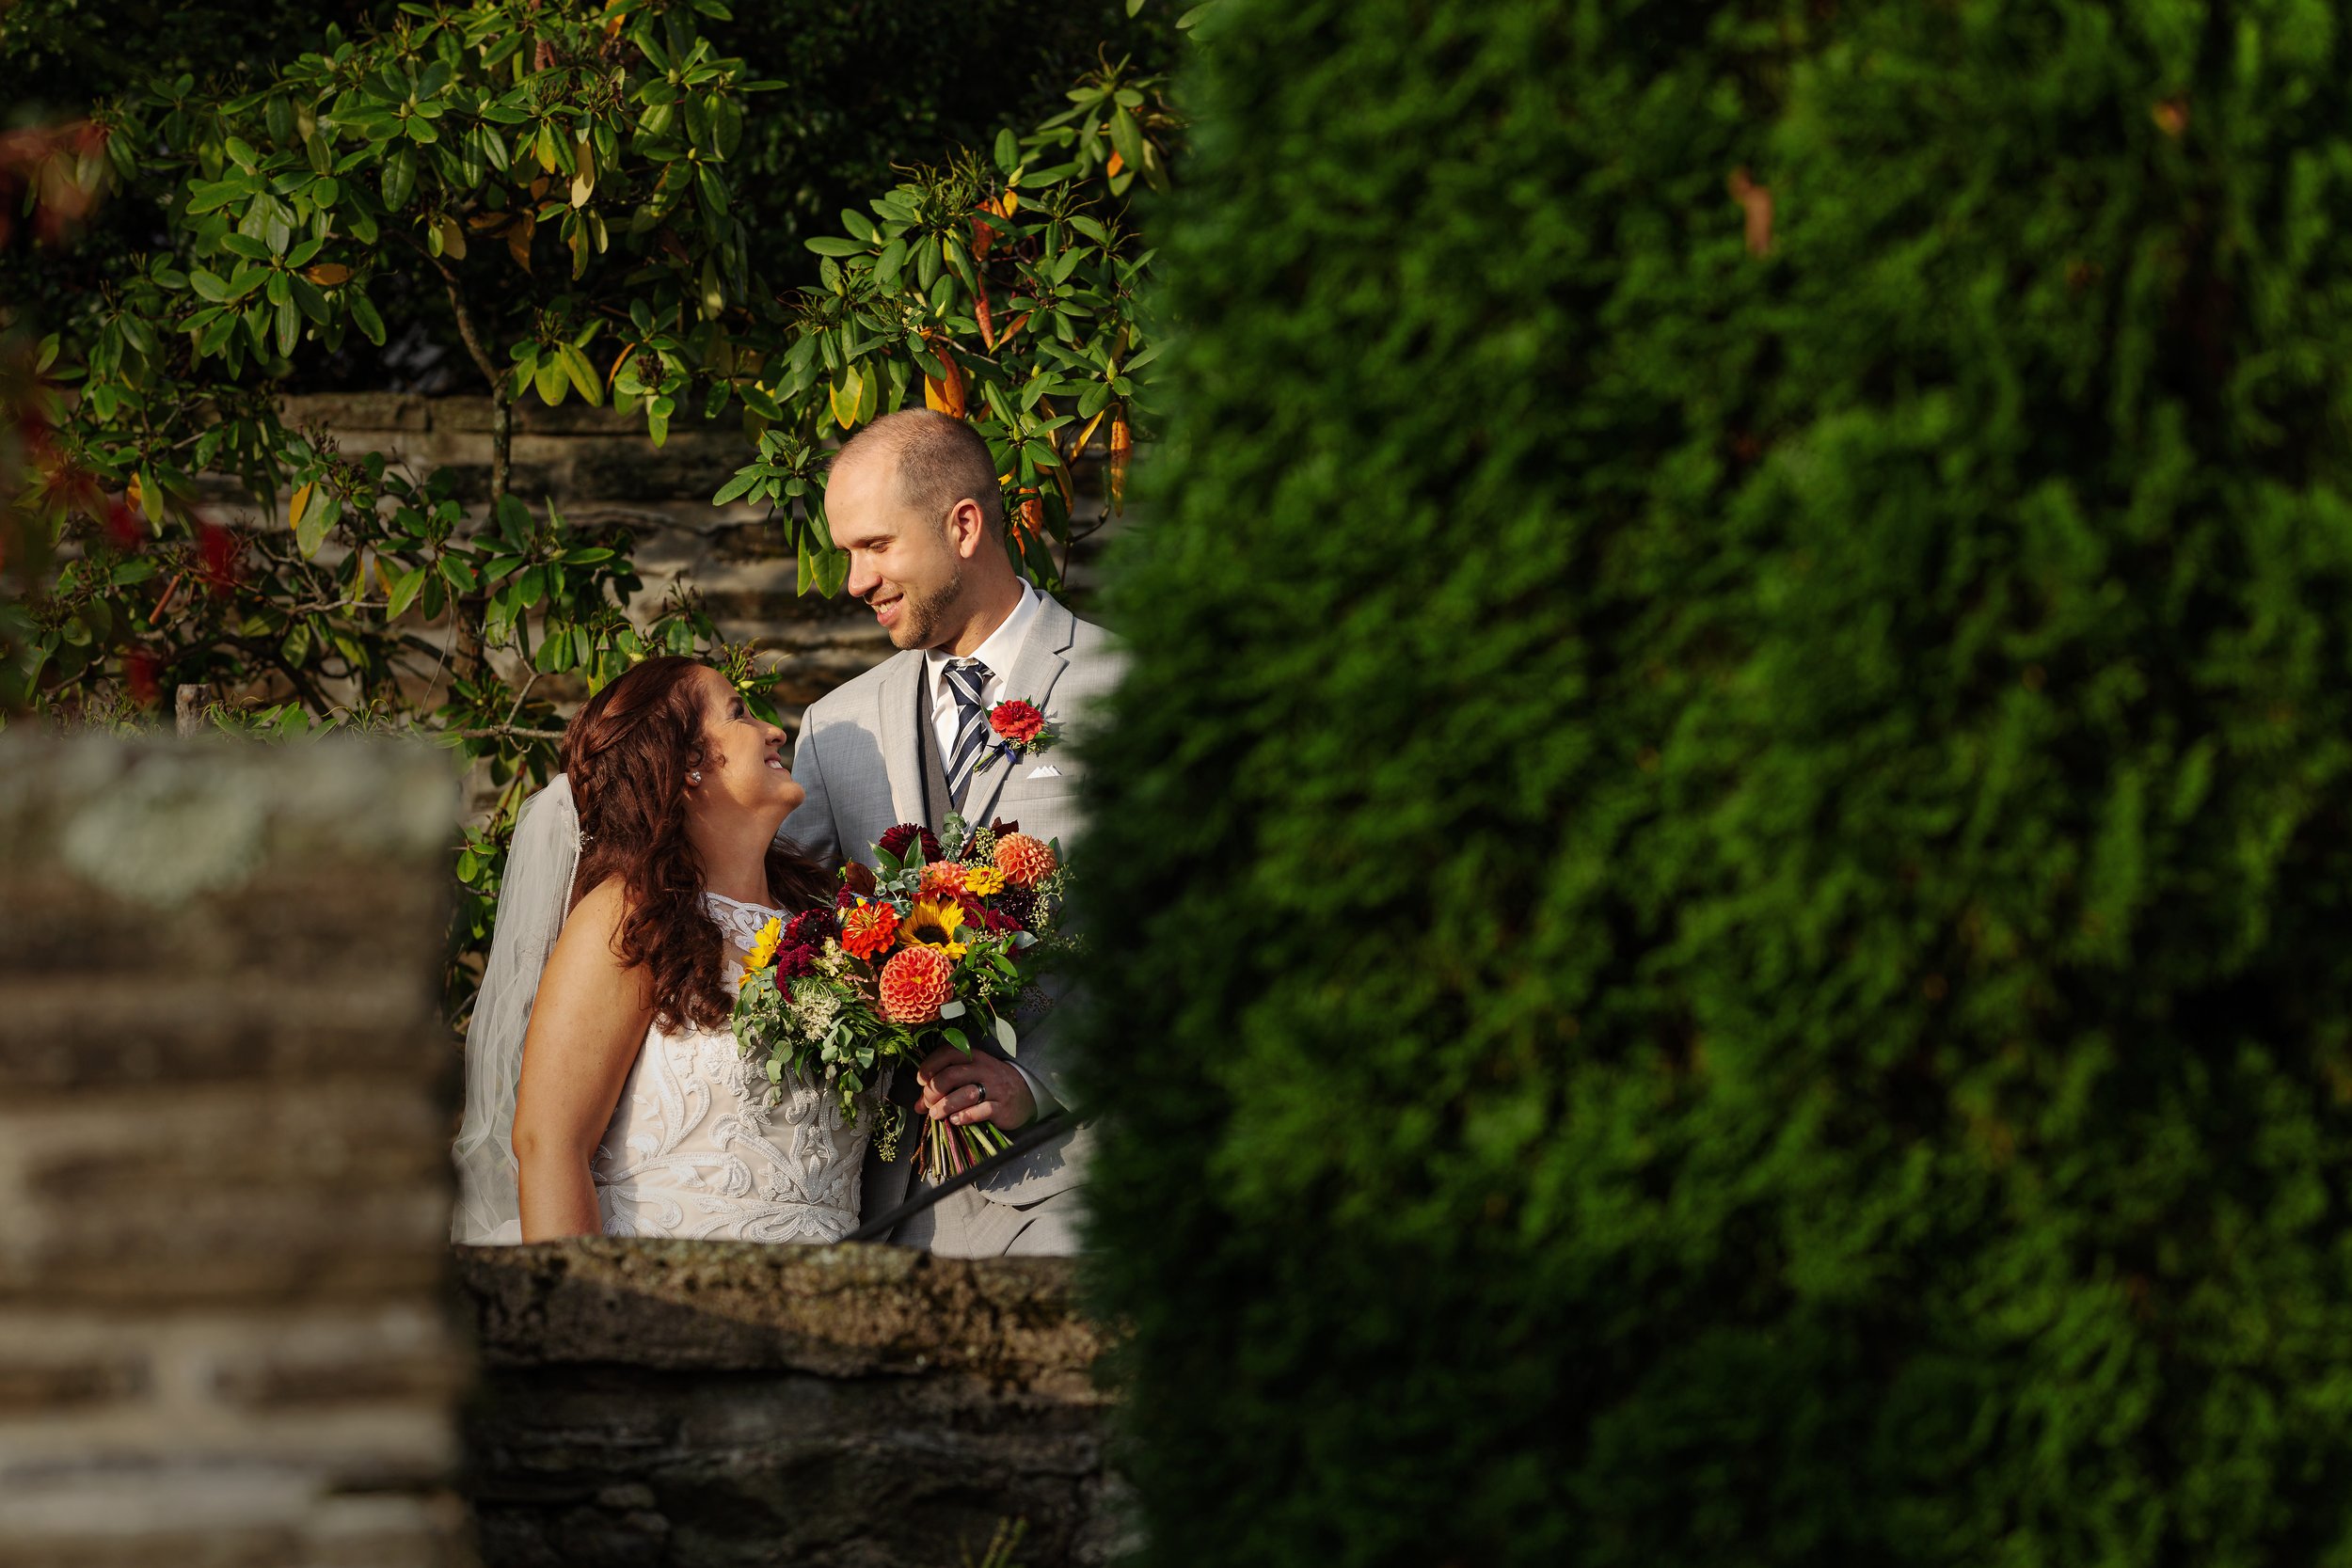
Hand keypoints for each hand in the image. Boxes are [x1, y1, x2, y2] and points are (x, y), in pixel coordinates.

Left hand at [914, 1045, 1034, 1131]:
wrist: (1024, 1094)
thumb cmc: (990, 1085)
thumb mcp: (969, 1078)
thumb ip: (943, 1088)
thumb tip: (919, 1105)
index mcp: (973, 1057)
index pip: (948, 1053)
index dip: (929, 1066)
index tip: (920, 1080)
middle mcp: (983, 1069)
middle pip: (951, 1075)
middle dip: (933, 1091)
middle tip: (928, 1103)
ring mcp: (994, 1088)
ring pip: (965, 1094)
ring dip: (945, 1106)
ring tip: (937, 1115)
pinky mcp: (1002, 1107)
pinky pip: (981, 1111)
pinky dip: (964, 1116)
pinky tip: (956, 1120)